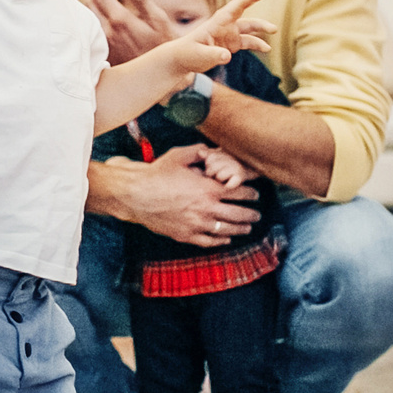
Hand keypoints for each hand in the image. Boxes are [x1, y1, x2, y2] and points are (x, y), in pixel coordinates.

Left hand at [86, 0, 171, 63]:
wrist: (162, 75)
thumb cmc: (164, 45)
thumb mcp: (158, 19)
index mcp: (120, 20)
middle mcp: (108, 32)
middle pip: (90, 5)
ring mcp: (105, 45)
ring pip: (88, 19)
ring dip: (86, 4)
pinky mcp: (106, 55)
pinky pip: (92, 33)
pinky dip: (89, 20)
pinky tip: (92, 18)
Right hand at [113, 144, 261, 248]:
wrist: (135, 194)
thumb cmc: (156, 174)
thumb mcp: (179, 156)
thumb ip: (200, 152)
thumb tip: (212, 150)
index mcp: (208, 188)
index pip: (238, 192)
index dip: (250, 192)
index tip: (255, 193)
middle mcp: (206, 209)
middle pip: (238, 214)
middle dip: (251, 213)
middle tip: (257, 213)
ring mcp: (196, 224)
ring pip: (226, 230)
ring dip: (240, 229)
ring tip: (247, 227)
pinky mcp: (185, 235)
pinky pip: (208, 241)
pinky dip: (220, 241)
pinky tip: (225, 239)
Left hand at [183, 0, 273, 56]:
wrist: (181, 60)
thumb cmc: (187, 54)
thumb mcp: (199, 55)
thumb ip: (214, 55)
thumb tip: (228, 56)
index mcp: (217, 23)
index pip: (235, 8)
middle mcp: (225, 26)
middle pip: (244, 17)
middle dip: (258, 16)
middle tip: (272, 21)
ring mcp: (229, 35)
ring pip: (249, 29)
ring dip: (261, 30)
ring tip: (274, 31)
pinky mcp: (230, 45)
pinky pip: (247, 42)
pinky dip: (257, 44)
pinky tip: (266, 48)